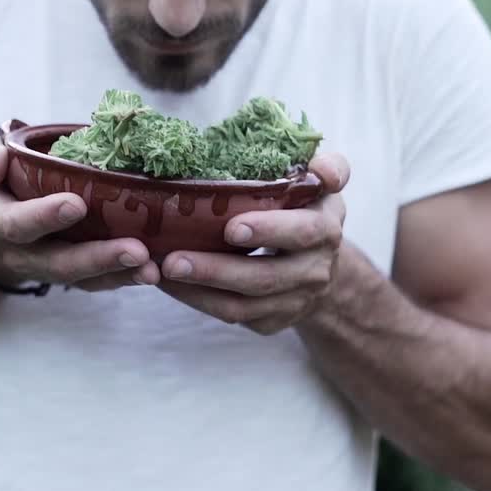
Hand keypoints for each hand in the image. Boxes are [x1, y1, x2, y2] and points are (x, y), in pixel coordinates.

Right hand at [0, 138, 161, 291]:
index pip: (17, 224)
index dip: (43, 216)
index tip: (76, 205)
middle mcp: (22, 254)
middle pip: (58, 263)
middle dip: (96, 257)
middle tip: (134, 250)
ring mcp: (48, 268)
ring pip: (82, 279)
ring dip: (118, 274)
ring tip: (150, 267)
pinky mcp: (72, 275)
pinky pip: (97, 283)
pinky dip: (124, 278)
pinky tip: (152, 271)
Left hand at [157, 153, 349, 333]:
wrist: (320, 264)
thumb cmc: (307, 211)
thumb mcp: (321, 186)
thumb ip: (329, 169)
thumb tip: (325, 172)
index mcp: (324, 230)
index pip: (301, 233)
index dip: (268, 230)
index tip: (230, 228)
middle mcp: (313, 271)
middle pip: (264, 277)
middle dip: (216, 270)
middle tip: (173, 260)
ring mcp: (292, 302)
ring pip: (243, 305)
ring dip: (199, 291)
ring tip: (162, 272)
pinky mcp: (271, 321)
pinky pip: (232, 316)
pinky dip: (197, 301)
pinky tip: (170, 283)